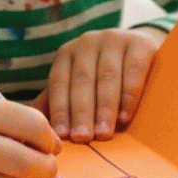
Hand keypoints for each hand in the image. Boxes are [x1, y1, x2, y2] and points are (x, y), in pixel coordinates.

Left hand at [35, 26, 164, 142]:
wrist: (141, 50)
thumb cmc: (103, 76)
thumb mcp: (78, 84)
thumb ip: (57, 102)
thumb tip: (35, 128)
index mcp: (67, 54)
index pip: (59, 82)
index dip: (60, 109)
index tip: (62, 135)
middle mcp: (88, 42)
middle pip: (82, 80)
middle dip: (81, 112)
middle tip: (82, 138)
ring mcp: (115, 39)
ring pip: (107, 77)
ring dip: (104, 108)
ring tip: (103, 134)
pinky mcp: (141, 43)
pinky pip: (133, 71)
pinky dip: (128, 96)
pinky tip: (124, 117)